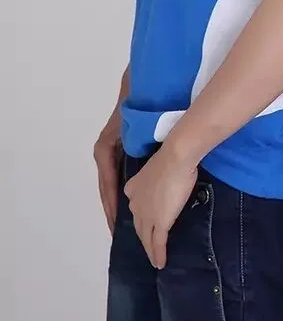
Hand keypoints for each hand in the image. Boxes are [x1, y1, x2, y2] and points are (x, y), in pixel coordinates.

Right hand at [93, 110, 122, 233]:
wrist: (139, 87)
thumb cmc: (134, 107)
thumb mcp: (127, 130)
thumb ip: (127, 148)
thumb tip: (131, 175)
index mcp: (105, 150)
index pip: (107, 185)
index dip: (111, 205)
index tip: (115, 223)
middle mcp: (106, 154)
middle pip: (108, 188)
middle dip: (113, 210)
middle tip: (118, 233)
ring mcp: (113, 153)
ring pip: (114, 184)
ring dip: (117, 203)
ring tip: (122, 225)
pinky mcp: (122, 152)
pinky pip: (121, 176)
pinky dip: (123, 191)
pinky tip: (131, 204)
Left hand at [124, 145, 197, 268]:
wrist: (175, 158)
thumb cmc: (171, 158)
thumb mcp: (158, 167)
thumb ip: (157, 177)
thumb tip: (165, 180)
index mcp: (132, 188)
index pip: (136, 208)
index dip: (142, 218)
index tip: (147, 224)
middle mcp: (135, 204)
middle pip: (139, 226)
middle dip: (144, 238)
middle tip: (150, 247)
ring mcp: (146, 215)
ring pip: (147, 238)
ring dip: (151, 251)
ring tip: (155, 260)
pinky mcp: (159, 223)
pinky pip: (158, 243)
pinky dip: (158, 255)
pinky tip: (160, 263)